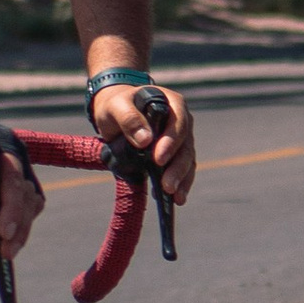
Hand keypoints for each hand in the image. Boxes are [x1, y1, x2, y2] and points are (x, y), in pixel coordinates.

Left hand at [0, 96, 40, 255]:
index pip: (10, 174)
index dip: (10, 205)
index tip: (3, 232)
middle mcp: (11, 147)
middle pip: (25, 190)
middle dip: (18, 224)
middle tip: (6, 252)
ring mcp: (17, 159)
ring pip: (30, 196)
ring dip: (23, 225)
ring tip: (8, 250)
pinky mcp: (16, 171)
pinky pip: (28, 197)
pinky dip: (22, 218)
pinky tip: (9, 237)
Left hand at [94, 77, 195, 206]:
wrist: (117, 111)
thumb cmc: (117, 104)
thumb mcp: (116, 106)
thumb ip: (129, 118)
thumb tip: (144, 140)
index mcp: (171, 103)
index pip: (178, 123)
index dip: (171, 141)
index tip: (158, 159)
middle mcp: (180, 121)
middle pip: (185, 146)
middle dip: (177, 168)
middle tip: (167, 186)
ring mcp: (179, 139)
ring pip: (187, 160)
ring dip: (182, 180)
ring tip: (175, 198)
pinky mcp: (174, 154)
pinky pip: (182, 170)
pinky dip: (180, 184)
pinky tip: (173, 199)